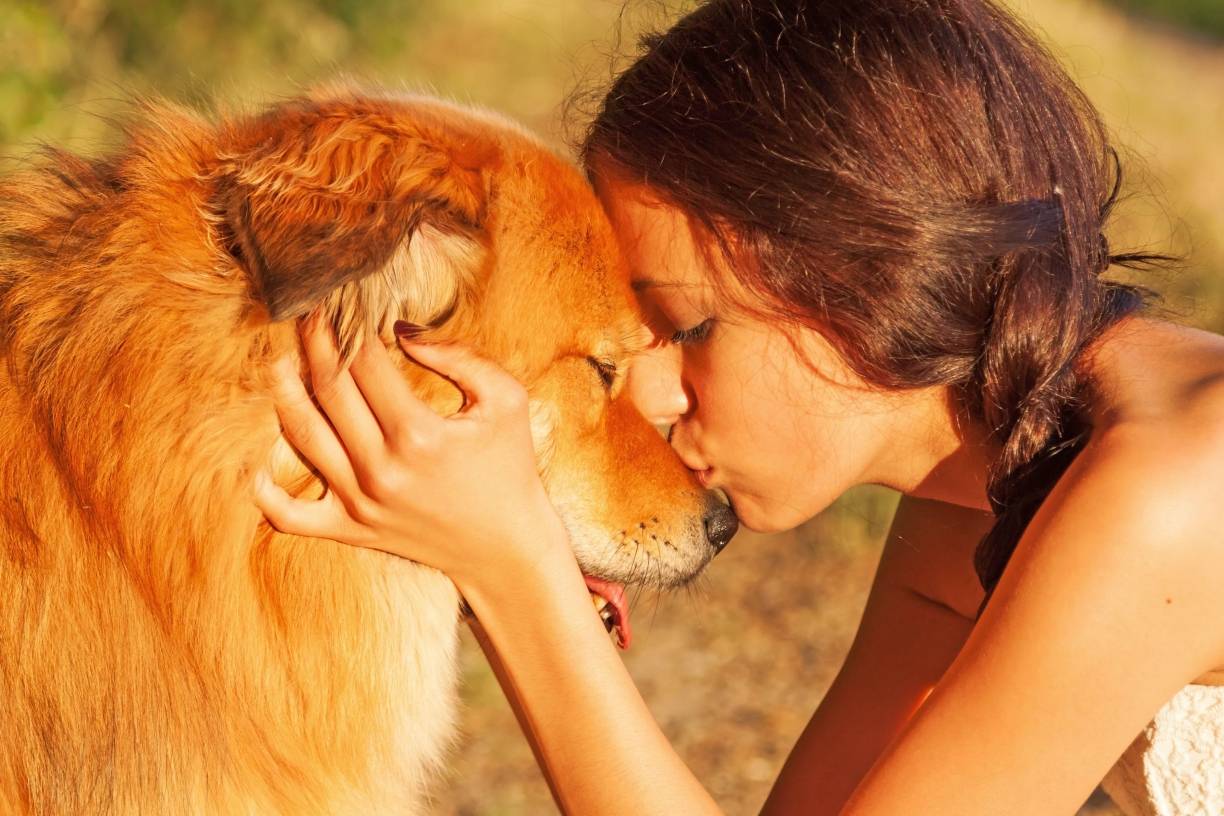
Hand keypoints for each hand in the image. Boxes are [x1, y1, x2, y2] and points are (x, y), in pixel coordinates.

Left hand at [253, 312, 570, 593]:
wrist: (508, 550)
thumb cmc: (510, 468)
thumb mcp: (506, 401)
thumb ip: (459, 357)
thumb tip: (401, 330)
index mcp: (418, 434)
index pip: (366, 363)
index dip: (349, 326)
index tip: (342, 301)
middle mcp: (381, 468)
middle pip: (329, 390)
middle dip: (316, 345)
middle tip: (308, 316)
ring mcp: (360, 502)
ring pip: (303, 437)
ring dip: (285, 393)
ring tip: (281, 363)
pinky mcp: (352, 530)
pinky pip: (291, 517)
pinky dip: (267, 495)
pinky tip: (260, 468)